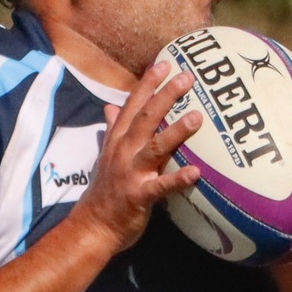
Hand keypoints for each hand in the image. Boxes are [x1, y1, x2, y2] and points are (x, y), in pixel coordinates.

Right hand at [72, 58, 203, 257]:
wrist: (93, 227)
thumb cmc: (105, 191)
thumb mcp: (105, 155)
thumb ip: (112, 129)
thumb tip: (109, 106)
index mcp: (117, 141)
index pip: (132, 106)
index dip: (147, 84)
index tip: (164, 63)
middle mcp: (123, 152)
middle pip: (145, 118)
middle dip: (165, 96)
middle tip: (187, 78)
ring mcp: (131, 174)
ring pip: (155, 147)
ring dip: (176, 131)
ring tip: (197, 117)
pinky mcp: (139, 196)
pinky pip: (161, 187)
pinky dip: (178, 179)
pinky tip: (196, 172)